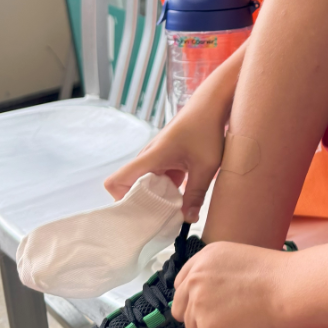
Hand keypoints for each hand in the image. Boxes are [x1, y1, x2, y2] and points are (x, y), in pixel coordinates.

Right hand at [104, 95, 225, 222]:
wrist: (211, 106)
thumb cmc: (206, 129)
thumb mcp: (206, 166)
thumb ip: (196, 194)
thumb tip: (188, 221)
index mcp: (151, 157)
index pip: (116, 181)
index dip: (120, 200)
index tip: (139, 214)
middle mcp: (147, 158)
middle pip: (128, 188)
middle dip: (140, 207)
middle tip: (158, 222)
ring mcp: (155, 159)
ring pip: (144, 186)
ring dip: (154, 200)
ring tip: (171, 215)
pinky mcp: (164, 160)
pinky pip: (156, 181)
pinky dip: (164, 192)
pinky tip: (180, 201)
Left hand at [171, 242, 288, 327]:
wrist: (291, 289)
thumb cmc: (276, 277)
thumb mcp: (237, 261)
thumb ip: (214, 275)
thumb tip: (204, 298)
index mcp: (202, 258)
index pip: (181, 285)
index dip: (193, 299)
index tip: (208, 306)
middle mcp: (195, 279)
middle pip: (181, 311)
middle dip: (199, 318)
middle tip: (226, 319)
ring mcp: (198, 305)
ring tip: (241, 321)